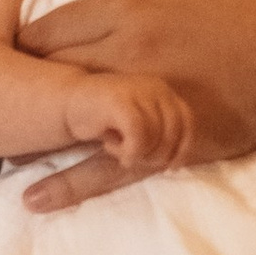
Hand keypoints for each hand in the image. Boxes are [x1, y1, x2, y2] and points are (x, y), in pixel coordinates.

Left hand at [20, 0, 255, 201]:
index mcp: (129, 8)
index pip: (46, 29)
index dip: (18, 44)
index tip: (0, 54)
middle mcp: (130, 54)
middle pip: (48, 74)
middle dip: (18, 85)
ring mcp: (147, 101)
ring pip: (70, 119)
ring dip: (30, 133)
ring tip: (0, 143)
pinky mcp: (169, 141)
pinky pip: (109, 166)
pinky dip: (68, 184)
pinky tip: (33, 198)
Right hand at [75, 73, 193, 175]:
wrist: (67, 104)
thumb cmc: (105, 121)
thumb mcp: (140, 128)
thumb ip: (161, 137)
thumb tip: (177, 164)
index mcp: (163, 92)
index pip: (188, 123)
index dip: (182, 149)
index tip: (171, 167)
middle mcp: (155, 88)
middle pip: (174, 133)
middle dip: (157, 156)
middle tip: (133, 159)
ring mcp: (138, 91)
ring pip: (157, 137)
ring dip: (138, 154)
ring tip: (118, 150)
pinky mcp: (120, 101)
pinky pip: (139, 136)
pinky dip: (128, 151)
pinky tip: (109, 147)